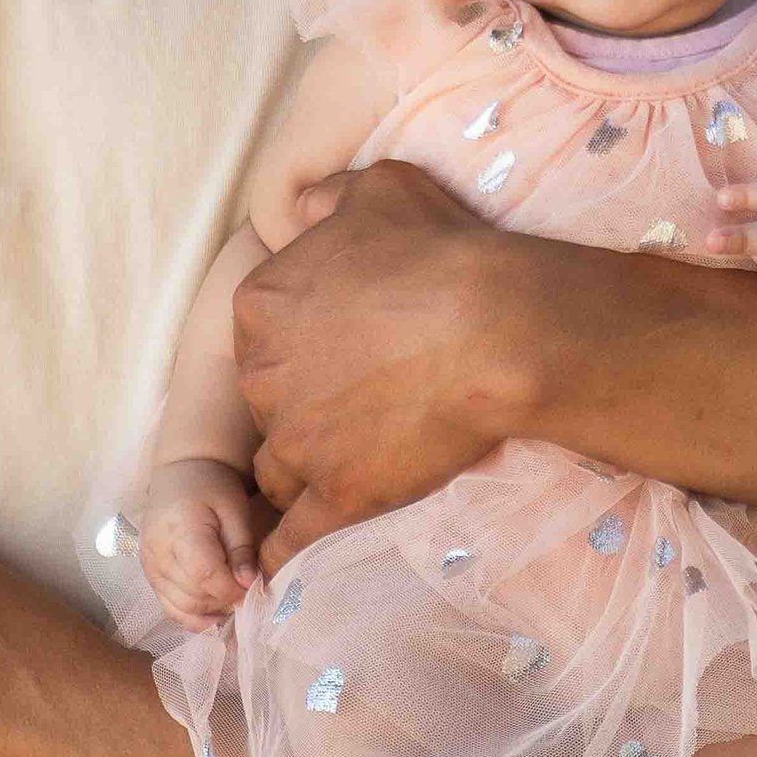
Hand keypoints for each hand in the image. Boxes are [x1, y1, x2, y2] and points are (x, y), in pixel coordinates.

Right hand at [138, 457, 263, 625]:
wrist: (180, 473)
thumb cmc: (212, 486)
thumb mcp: (235, 510)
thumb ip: (242, 548)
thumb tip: (249, 584)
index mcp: (181, 529)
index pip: (204, 574)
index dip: (231, 589)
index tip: (252, 586)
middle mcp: (158, 552)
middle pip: (194, 595)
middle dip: (224, 600)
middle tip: (245, 590)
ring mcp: (150, 566)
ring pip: (182, 607)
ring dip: (211, 610)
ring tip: (231, 596)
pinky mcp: (150, 575)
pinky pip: (170, 608)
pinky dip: (193, 617)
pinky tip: (214, 615)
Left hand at [233, 161, 525, 570]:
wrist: (496, 328)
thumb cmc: (442, 252)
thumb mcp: (378, 189)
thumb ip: (327, 198)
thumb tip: (300, 208)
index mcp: (260, 304)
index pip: (263, 335)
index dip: (304, 344)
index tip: (343, 350)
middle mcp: (261, 376)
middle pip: (267, 401)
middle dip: (302, 404)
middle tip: (359, 404)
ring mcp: (296, 441)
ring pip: (276, 467)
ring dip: (301, 470)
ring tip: (342, 470)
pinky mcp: (336, 495)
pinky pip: (292, 536)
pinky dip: (283, 552)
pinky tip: (280, 567)